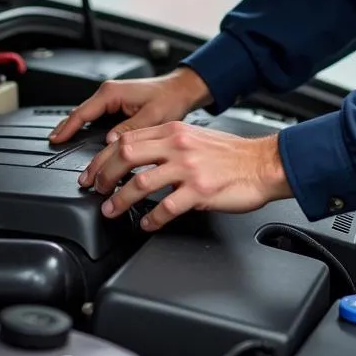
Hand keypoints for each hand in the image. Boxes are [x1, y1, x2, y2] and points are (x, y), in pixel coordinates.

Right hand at [48, 66, 211, 144]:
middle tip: (54, 147)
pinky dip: (85, 126)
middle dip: (67, 129)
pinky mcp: (116, 103)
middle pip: (80, 113)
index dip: (68, 128)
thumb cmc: (170, 98)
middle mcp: (109, 92)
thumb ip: (131, 128)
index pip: (83, 112)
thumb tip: (110, 142)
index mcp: (113, 92)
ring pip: (86, 115)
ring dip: (75, 128)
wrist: (181, 90)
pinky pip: (95, 115)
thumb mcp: (153, 116)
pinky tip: (81, 137)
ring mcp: (112, 97)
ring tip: (63, 145)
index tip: (55, 141)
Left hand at [80, 122, 292, 230]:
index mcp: (174, 130)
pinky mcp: (199, 191)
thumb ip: (167, 143)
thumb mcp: (195, 137)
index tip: (93, 172)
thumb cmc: (231, 154)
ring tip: (112, 211)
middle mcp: (178, 145)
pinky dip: (150, 219)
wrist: (262, 163)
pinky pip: (165, 208)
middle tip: (96, 190)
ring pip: (139, 184)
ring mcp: (188, 168)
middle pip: (125, 156)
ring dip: (119, 201)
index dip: (102, 157)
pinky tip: (147, 224)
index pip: (126, 138)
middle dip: (104, 176)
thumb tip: (137, 156)